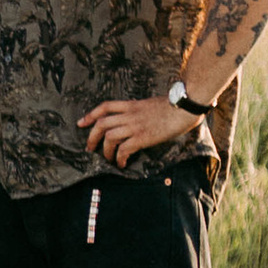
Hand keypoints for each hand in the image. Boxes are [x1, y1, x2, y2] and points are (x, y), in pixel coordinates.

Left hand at [80, 93, 206, 169]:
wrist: (185, 106)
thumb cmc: (173, 106)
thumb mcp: (150, 104)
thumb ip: (139, 110)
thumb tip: (135, 119)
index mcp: (131, 105)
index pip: (105, 106)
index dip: (90, 115)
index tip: (81, 123)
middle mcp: (130, 115)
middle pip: (101, 124)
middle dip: (91, 137)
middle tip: (89, 148)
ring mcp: (135, 126)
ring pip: (109, 138)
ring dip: (106, 151)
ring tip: (109, 159)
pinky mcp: (143, 137)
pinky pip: (124, 149)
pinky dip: (119, 158)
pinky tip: (122, 164)